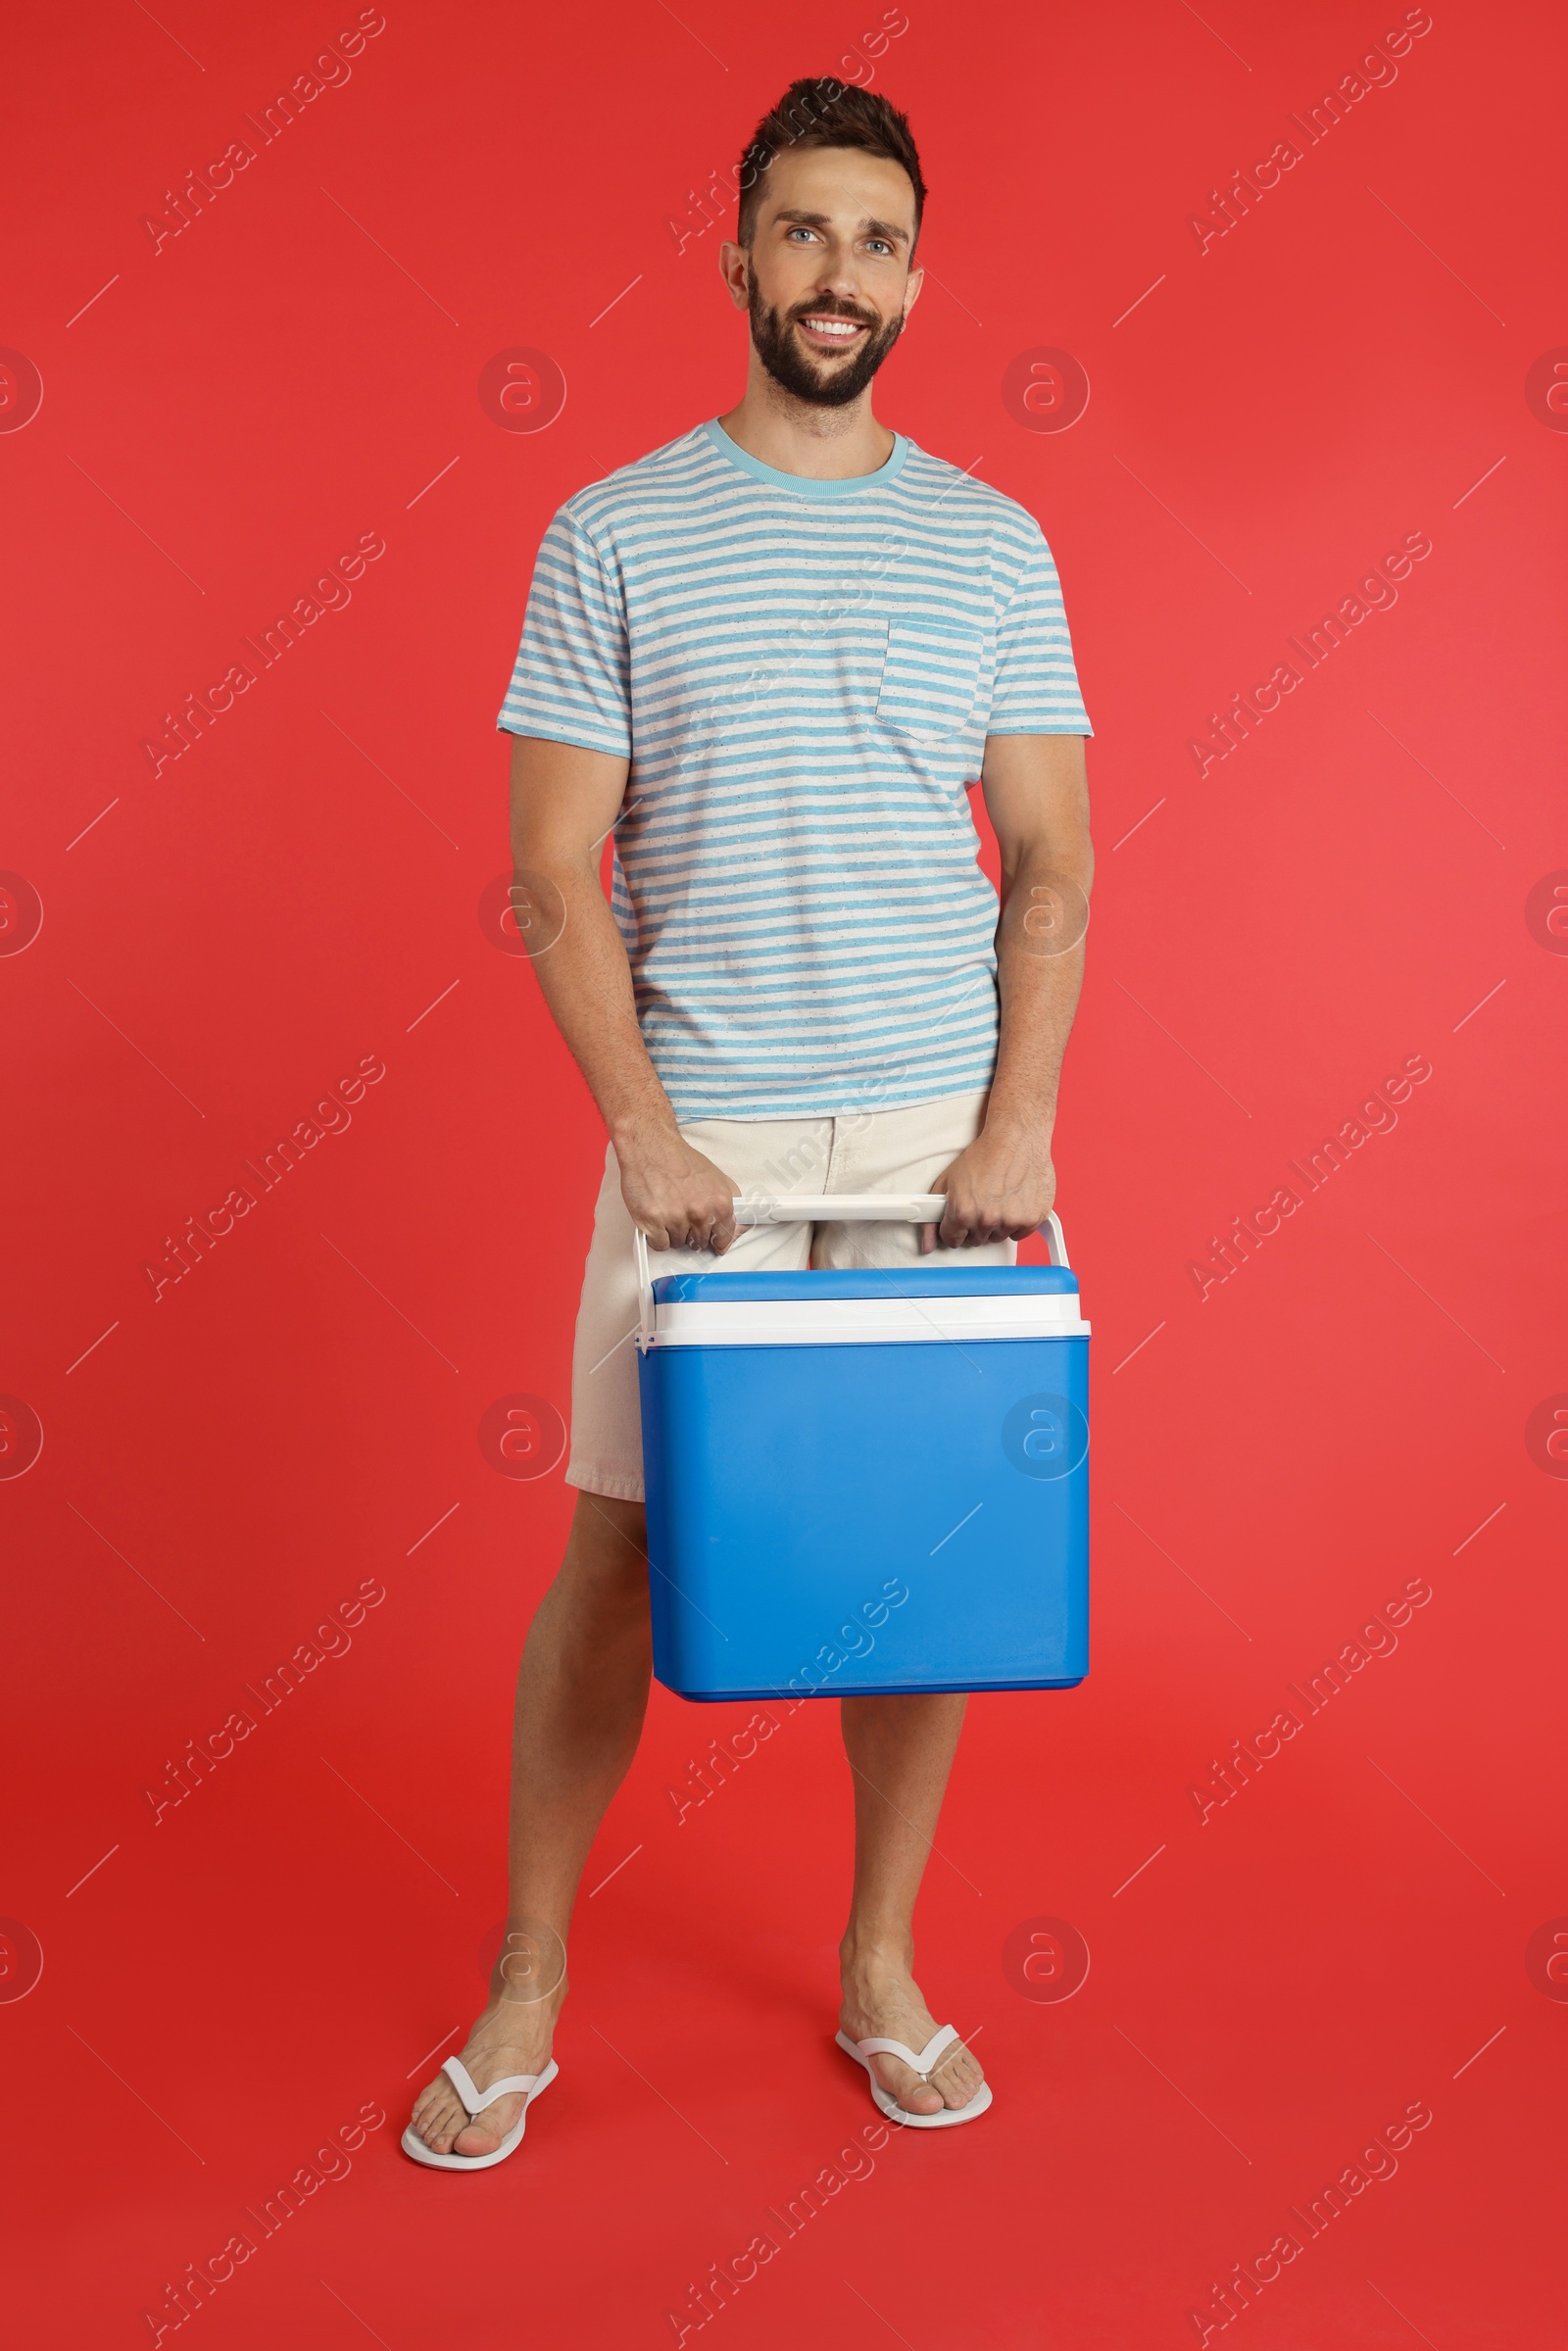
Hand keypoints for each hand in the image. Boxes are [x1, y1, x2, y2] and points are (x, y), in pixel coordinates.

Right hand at [617, 1124, 739, 1253]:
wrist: (650, 1147)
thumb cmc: (679, 1159)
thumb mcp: (716, 1178)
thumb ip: (728, 1204)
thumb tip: (736, 1227)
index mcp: (720, 1203)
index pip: (725, 1238)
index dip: (716, 1238)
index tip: (712, 1239)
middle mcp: (700, 1213)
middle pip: (700, 1242)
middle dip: (691, 1231)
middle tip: (683, 1212)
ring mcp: (676, 1219)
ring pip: (678, 1244)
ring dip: (672, 1232)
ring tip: (668, 1209)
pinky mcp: (653, 1223)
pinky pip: (659, 1244)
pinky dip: (656, 1235)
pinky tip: (657, 1217)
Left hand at [920, 1122, 1055, 1252]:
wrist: (1016, 1139)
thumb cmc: (983, 1155)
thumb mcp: (947, 1182)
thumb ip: (932, 1219)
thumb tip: (927, 1246)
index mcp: (963, 1213)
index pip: (953, 1240)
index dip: (954, 1228)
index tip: (959, 1220)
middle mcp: (987, 1220)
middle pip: (976, 1240)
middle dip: (975, 1225)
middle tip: (981, 1202)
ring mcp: (1011, 1221)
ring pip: (998, 1237)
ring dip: (997, 1224)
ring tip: (998, 1198)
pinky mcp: (1032, 1218)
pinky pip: (1020, 1233)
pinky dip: (1017, 1222)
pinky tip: (1013, 1202)